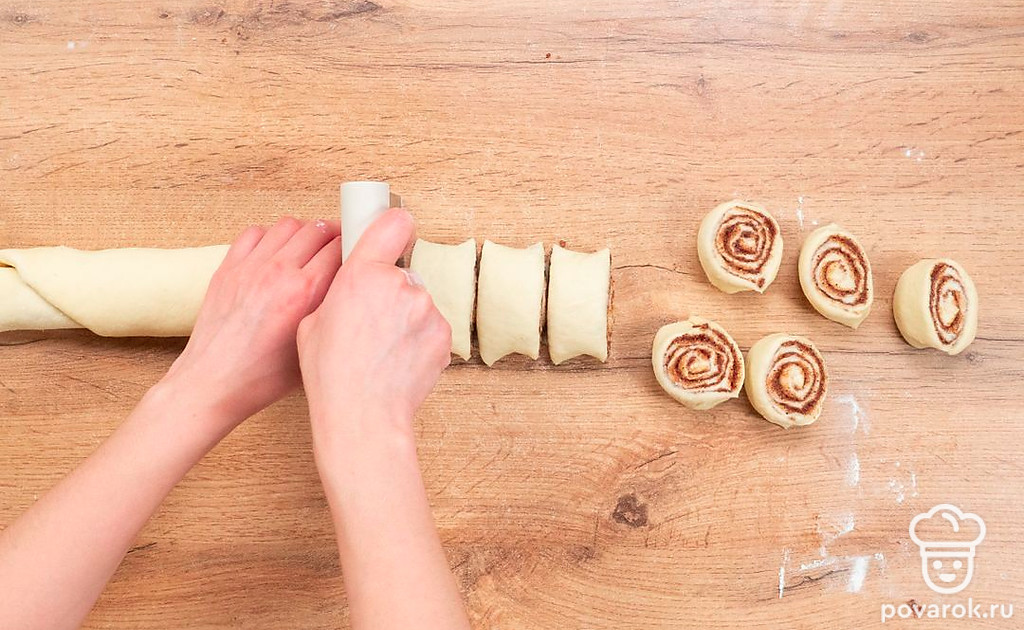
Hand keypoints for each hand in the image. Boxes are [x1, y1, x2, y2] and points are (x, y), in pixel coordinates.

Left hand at [165, 217, 341, 429]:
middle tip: (338, 243)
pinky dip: (270, 235)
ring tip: (308, 245)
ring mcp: (250, 267)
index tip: (357, 250)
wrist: (214, 383)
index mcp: (305, 293)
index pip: (339, 248)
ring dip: (303, 231)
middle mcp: (278, 273)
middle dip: (333, 234)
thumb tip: (343, 288)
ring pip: (288, 225)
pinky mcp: (228, 268)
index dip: (353, 246)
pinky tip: (275, 251)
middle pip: (317, 230)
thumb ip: (330, 312)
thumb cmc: (261, 377)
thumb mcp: (312, 347)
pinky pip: (254, 233)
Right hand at [297, 209, 450, 437]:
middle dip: (389, 292)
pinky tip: (398, 360)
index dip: (394, 224)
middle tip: (371, 323)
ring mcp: (426, 309)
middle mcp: (399, 284)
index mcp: (361, 274)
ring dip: (405, 318)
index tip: (396, 225)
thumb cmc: (331, 374)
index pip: (391, 224)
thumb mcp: (313, 320)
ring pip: (417, 304)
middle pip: (401, 274)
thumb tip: (351, 286)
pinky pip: (431, 328)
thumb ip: (339, 292)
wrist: (363, 414)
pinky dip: (419, 340)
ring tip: (382, 349)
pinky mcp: (444, 334)